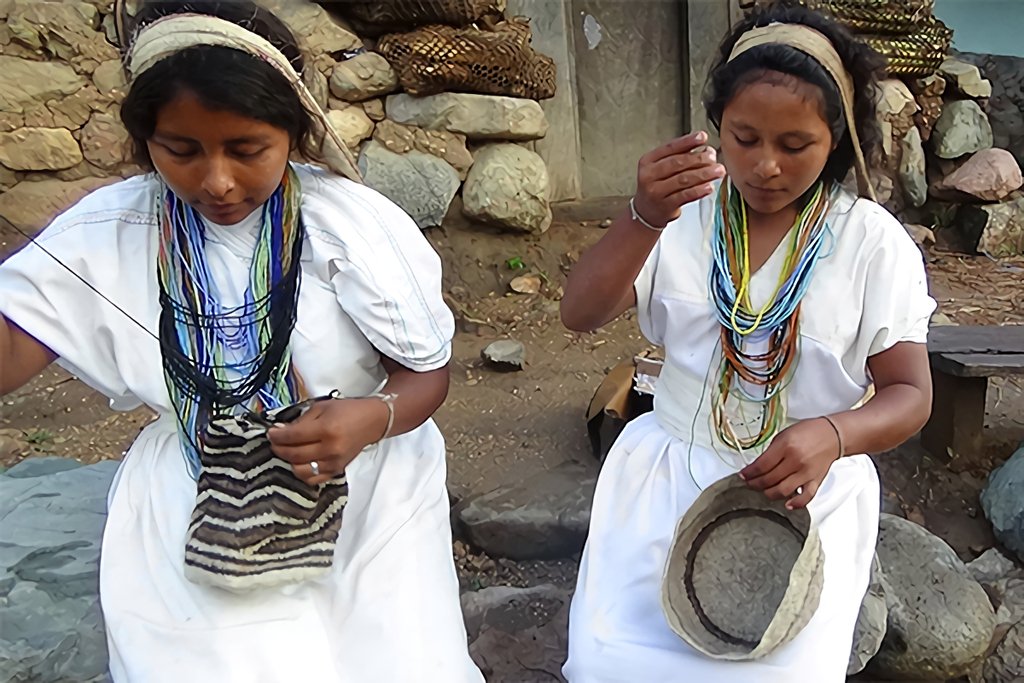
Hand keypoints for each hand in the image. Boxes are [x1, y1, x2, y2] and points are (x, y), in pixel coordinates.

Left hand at [267, 397, 387, 484]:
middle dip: (279, 448)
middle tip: (275, 441)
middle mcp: (330, 449)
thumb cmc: (347, 411)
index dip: (277, 435)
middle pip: (294, 454)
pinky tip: (299, 462)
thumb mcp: (322, 407)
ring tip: (287, 451)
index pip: (293, 436)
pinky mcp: (337, 471)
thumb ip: (301, 420)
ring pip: (300, 470)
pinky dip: (302, 472)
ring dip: (289, 461)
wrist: (372, 422)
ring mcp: (334, 463)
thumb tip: (280, 430)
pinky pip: (313, 479)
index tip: (271, 432)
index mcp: (326, 429)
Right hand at [632, 131, 726, 227]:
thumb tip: (703, 147)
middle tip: (713, 157)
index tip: (702, 137)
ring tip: (717, 171)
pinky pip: (685, 196)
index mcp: (648, 162)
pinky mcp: (665, 206)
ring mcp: (656, 192)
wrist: (646, 211)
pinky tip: (709, 186)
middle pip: (678, 163)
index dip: (687, 141)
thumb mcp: (660, 167)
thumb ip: (678, 156)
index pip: (669, 148)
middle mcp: (649, 176)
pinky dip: (699, 190)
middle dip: (699, 158)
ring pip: (684, 179)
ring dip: (704, 174)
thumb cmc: (657, 186)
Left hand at [739, 417, 841, 509]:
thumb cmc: (809, 432)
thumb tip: (757, 466)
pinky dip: (796, 503)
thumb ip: (771, 451)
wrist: (832, 435)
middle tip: (750, 483)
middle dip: (755, 483)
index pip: (762, 465)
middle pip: (769, 479)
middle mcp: (796, 460)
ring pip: (783, 490)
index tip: (743, 475)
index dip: (749, 473)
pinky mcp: (816, 481)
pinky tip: (787, 504)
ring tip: (763, 491)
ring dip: (769, 493)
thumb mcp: (783, 435)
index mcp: (786, 446)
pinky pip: (806, 497)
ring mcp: (806, 473)